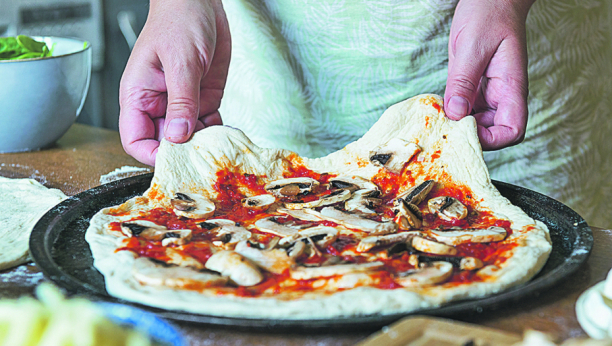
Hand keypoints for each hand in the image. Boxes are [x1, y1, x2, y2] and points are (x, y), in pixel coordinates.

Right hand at [119, 0, 230, 164]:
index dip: (151, 155)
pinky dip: (218, 134)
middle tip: (204, 157)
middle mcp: (159, 104)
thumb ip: (181, 101)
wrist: (201, 2)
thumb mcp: (181, 62)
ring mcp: (183, 104)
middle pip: (164, 144)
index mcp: (139, 95)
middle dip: (183, 153)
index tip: (174, 160)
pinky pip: (208, 126)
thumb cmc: (179, 20)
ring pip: (189, 138)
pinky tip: (227, 135)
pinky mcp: (203, 99)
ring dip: (204, 145)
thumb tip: (177, 136)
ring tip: (219, 147)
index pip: (135, 139)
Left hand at [444, 0, 533, 149]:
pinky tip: (437, 108)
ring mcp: (488, 93)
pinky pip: (464, 109)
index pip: (513, 130)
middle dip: (470, 136)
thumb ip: (463, 82)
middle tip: (443, 129)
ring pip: (476, 123)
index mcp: (511, 87)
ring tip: (437, 120)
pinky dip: (451, 113)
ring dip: (457, 125)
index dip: (492, 140)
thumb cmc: (489, 14)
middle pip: (493, 133)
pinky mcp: (473, 87)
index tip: (465, 132)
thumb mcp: (471, 47)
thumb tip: (456, 113)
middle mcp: (502, 95)